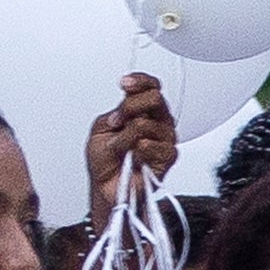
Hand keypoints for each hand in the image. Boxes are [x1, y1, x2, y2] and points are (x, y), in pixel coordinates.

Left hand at [85, 74, 177, 216]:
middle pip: (155, 98)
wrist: (106, 188)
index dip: (139, 81)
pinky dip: (139, 151)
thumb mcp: (101, 130)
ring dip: (128, 137)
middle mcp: (156, 121)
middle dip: (130, 107)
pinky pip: (156, 146)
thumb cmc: (105, 161)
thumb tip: (130, 115)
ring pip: (149, 124)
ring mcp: (164, 139)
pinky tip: (134, 158)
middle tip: (118, 122)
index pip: (150, 86)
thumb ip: (116, 116)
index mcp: (141, 110)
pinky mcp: (168, 158)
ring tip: (122, 149)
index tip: (124, 84)